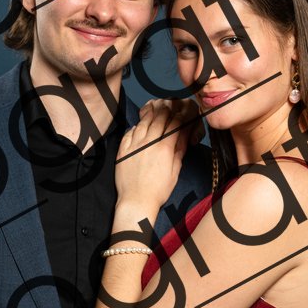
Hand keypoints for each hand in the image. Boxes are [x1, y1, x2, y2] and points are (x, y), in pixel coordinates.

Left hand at [114, 101, 193, 218]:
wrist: (136, 202)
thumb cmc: (157, 191)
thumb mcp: (175, 172)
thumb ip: (179, 151)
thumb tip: (184, 136)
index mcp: (165, 149)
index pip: (174, 124)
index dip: (179, 116)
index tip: (181, 112)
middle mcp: (149, 144)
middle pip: (159, 119)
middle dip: (166, 110)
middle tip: (169, 105)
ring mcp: (134, 146)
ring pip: (143, 123)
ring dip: (150, 114)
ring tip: (154, 108)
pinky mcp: (123, 151)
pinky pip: (129, 133)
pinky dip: (135, 127)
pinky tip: (138, 126)